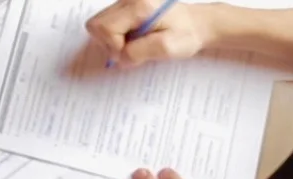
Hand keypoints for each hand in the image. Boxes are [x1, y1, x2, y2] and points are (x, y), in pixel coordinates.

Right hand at [85, 0, 211, 67]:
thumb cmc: (186, 35)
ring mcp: (126, 0)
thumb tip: (119, 58)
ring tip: (133, 44)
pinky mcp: (125, 6)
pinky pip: (108, 23)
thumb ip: (140, 53)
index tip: (129, 55)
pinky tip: (133, 39)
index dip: (113, 47)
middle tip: (129, 51)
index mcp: (139, 6)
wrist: (196, 24)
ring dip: (111, 41)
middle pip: (96, 24)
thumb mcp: (167, 48)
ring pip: (99, 24)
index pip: (104, 27)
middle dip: (108, 44)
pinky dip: (116, 36)